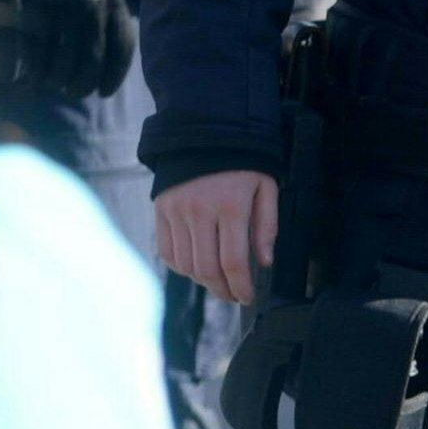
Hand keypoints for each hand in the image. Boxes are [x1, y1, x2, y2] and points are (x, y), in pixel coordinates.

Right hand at [0, 0, 134, 103]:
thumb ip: (114, 13)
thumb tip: (116, 49)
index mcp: (113, 0)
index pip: (121, 49)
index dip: (113, 77)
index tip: (104, 91)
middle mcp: (90, 7)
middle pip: (91, 61)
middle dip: (81, 83)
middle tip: (73, 90)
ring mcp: (60, 7)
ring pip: (62, 59)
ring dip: (57, 79)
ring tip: (53, 83)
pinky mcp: (32, 6)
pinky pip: (35, 48)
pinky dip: (34, 67)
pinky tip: (32, 74)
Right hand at [156, 170, 276, 305]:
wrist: (202, 132)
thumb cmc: (240, 162)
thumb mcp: (265, 187)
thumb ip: (267, 226)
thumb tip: (264, 261)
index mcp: (230, 206)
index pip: (233, 261)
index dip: (241, 286)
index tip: (247, 296)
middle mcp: (199, 211)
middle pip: (206, 268)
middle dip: (222, 290)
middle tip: (233, 295)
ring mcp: (176, 211)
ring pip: (185, 264)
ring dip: (202, 281)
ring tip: (216, 283)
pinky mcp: (161, 209)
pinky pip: (166, 250)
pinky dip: (180, 267)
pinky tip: (194, 267)